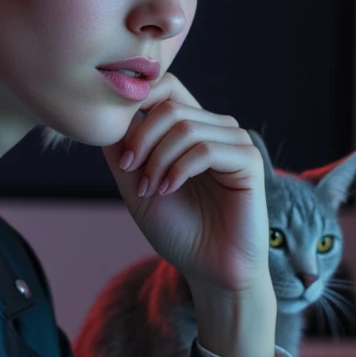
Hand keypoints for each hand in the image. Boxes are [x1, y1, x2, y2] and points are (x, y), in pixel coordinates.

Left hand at [101, 71, 269, 300]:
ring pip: (185, 126)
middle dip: (141, 140)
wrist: (209, 269)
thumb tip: (107, 114)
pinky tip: (169, 189)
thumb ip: (122, 149)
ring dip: (158, 160)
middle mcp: (215, 129)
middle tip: (130, 173)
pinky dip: (179, 169)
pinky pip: (205, 149)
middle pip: (170, 106)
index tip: (122, 153)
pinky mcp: (248, 160)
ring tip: (150, 190)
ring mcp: (234, 142)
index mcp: (191, 129)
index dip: (138, 105)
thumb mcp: (136, 185)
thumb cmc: (178, 231)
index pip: (166, 87)